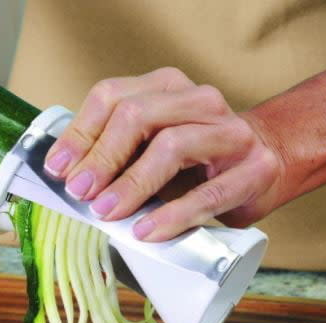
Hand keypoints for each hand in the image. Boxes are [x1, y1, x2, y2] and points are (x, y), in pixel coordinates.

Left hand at [44, 67, 281, 240]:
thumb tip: (68, 182)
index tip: (57, 170)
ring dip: (131, 184)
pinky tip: (147, 231)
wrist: (268, 164)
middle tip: (79, 193)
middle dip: (101, 157)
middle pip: (137, 116)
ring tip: (106, 213)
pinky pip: (208, 193)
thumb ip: (119, 154)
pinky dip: (173, 214)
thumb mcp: (154, 148)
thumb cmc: (199, 163)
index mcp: (167, 88)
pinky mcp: (254, 170)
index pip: (112, 97)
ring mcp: (230, 132)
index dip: (80, 134)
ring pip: (171, 145)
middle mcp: (198, 101)